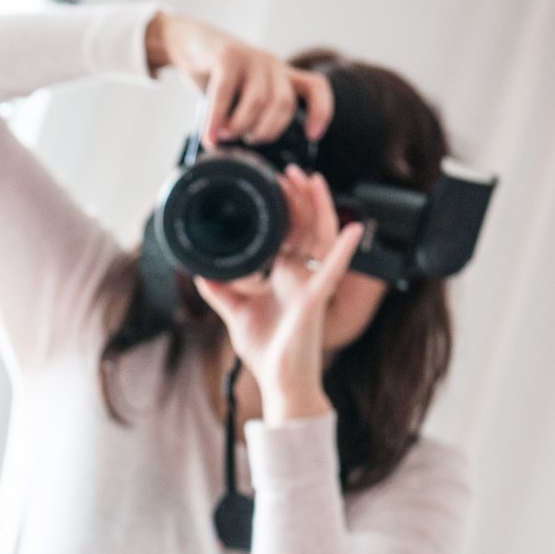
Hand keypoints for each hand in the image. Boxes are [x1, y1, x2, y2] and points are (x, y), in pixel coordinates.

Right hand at [146, 12, 331, 146]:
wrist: (188, 44)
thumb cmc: (215, 78)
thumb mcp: (243, 94)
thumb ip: (253, 112)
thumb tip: (247, 151)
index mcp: (281, 74)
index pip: (315, 87)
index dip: (320, 111)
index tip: (312, 135)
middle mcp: (271, 64)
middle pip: (282, 103)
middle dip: (264, 131)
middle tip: (243, 139)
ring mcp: (250, 58)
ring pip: (258, 101)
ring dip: (239, 127)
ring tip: (222, 136)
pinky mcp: (226, 57)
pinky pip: (224, 94)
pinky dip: (216, 120)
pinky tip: (208, 138)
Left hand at [193, 166, 364, 423]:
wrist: (281, 382)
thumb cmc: (268, 351)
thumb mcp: (236, 314)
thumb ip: (221, 291)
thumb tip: (201, 271)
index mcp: (285, 277)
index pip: (288, 234)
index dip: (285, 208)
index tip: (275, 183)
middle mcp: (301, 277)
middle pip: (306, 228)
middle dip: (300, 198)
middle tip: (291, 170)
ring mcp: (310, 287)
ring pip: (320, 239)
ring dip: (319, 208)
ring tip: (313, 180)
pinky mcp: (314, 301)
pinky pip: (331, 271)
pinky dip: (344, 250)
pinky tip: (353, 228)